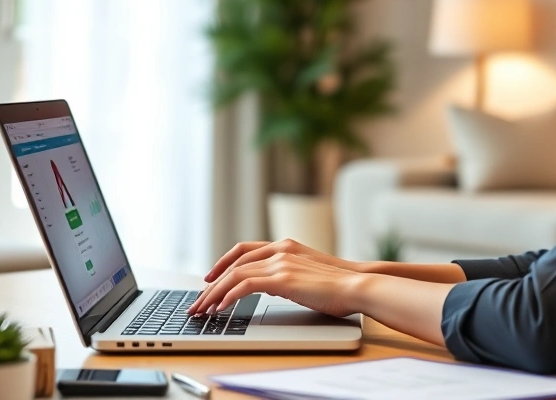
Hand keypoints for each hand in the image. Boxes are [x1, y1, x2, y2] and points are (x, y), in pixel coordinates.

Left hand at [187, 252, 367, 317]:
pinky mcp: (282, 279)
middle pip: (234, 264)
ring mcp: (280, 262)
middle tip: (199, 302)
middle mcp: (280, 250)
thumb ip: (287, 274)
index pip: (244, 250)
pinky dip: (229, 296)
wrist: (356, 285)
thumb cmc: (336, 285)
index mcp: (285, 246)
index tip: (210, 277)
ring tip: (203, 310)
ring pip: (235, 275)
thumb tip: (271, 286)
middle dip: (212, 284)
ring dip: (215, 293)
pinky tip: (221, 308)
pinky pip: (245, 286)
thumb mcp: (306, 274)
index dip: (223, 263)